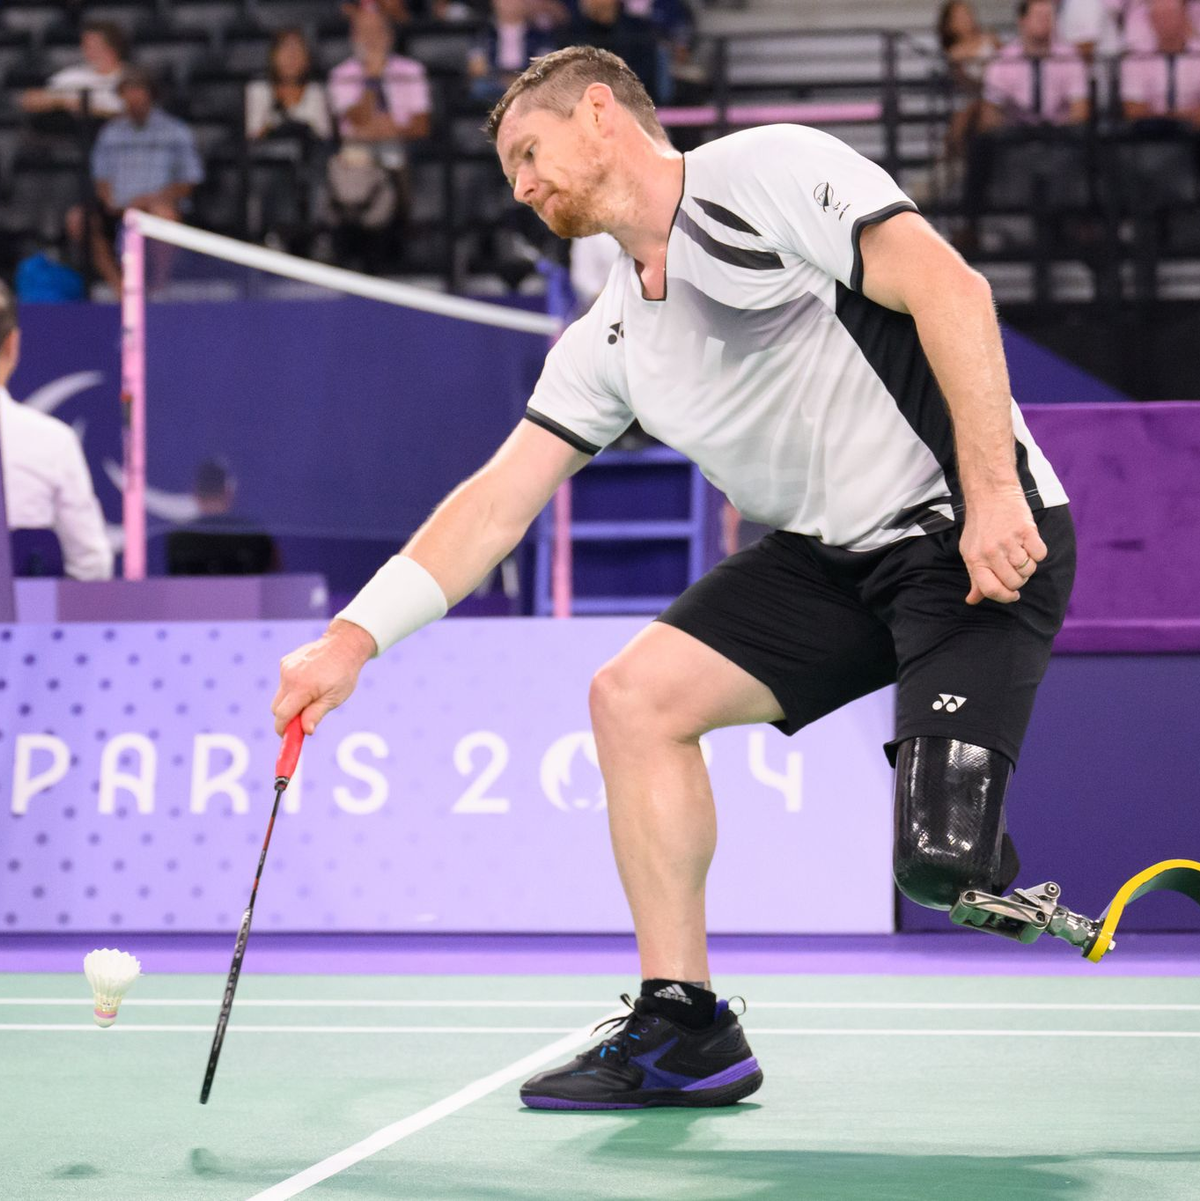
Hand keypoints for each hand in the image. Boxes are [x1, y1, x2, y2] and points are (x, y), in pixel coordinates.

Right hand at [272, 619, 376, 734]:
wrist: (344, 645)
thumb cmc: (343, 674)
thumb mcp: (335, 698)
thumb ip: (316, 714)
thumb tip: (306, 731)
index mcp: (302, 688)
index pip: (282, 715)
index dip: (282, 730)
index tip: (287, 738)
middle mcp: (289, 677)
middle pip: (276, 708)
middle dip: (286, 717)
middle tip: (302, 720)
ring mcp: (286, 667)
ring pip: (280, 695)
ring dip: (291, 701)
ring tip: (313, 694)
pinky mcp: (285, 662)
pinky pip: (284, 682)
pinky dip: (292, 687)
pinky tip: (310, 680)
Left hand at [960, 488, 1046, 604]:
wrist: (991, 495)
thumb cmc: (980, 527)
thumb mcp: (970, 552)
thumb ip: (975, 577)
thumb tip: (972, 600)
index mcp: (974, 559)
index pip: (990, 590)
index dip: (1004, 597)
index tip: (1012, 595)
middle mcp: (990, 552)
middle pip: (1014, 583)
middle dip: (1018, 580)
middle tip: (1015, 568)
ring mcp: (1008, 541)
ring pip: (1028, 570)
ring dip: (1028, 566)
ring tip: (1020, 552)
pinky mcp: (1026, 530)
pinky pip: (1040, 555)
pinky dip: (1038, 553)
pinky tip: (1029, 544)